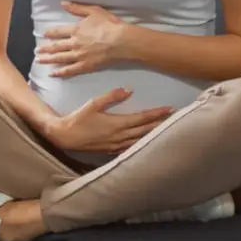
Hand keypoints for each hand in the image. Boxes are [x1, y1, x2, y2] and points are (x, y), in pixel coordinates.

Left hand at [36, 1, 128, 77]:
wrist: (121, 41)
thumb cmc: (110, 24)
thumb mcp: (94, 11)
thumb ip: (77, 8)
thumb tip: (63, 3)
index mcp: (76, 30)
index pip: (59, 32)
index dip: (51, 33)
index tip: (44, 35)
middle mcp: (75, 43)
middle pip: (57, 46)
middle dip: (45, 49)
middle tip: (36, 51)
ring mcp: (79, 55)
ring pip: (60, 58)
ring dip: (48, 59)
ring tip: (39, 61)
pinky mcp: (86, 65)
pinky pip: (70, 70)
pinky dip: (60, 72)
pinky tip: (53, 73)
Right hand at [44, 87, 173, 153]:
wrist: (65, 137)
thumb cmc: (78, 119)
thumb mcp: (93, 104)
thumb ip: (111, 96)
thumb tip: (128, 89)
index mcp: (117, 124)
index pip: (142, 118)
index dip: (157, 113)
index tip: (169, 108)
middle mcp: (120, 137)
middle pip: (145, 130)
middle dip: (160, 124)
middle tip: (174, 118)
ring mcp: (117, 146)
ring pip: (140, 140)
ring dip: (153, 134)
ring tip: (165, 129)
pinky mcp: (112, 151)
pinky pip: (131, 148)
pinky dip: (142, 144)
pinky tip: (148, 142)